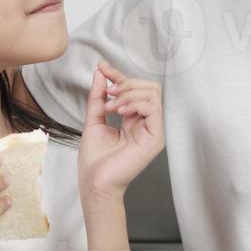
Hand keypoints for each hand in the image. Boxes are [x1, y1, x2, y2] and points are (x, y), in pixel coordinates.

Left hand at [77, 62, 163, 204]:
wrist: (95, 182)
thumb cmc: (94, 159)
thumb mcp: (94, 119)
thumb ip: (98, 96)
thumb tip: (100, 73)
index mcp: (134, 119)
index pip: (135, 89)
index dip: (119, 75)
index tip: (102, 68)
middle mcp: (146, 123)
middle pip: (149, 87)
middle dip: (127, 83)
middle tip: (109, 92)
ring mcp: (153, 130)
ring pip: (152, 94)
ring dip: (129, 93)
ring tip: (112, 106)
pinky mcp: (155, 138)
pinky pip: (153, 108)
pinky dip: (135, 103)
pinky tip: (119, 111)